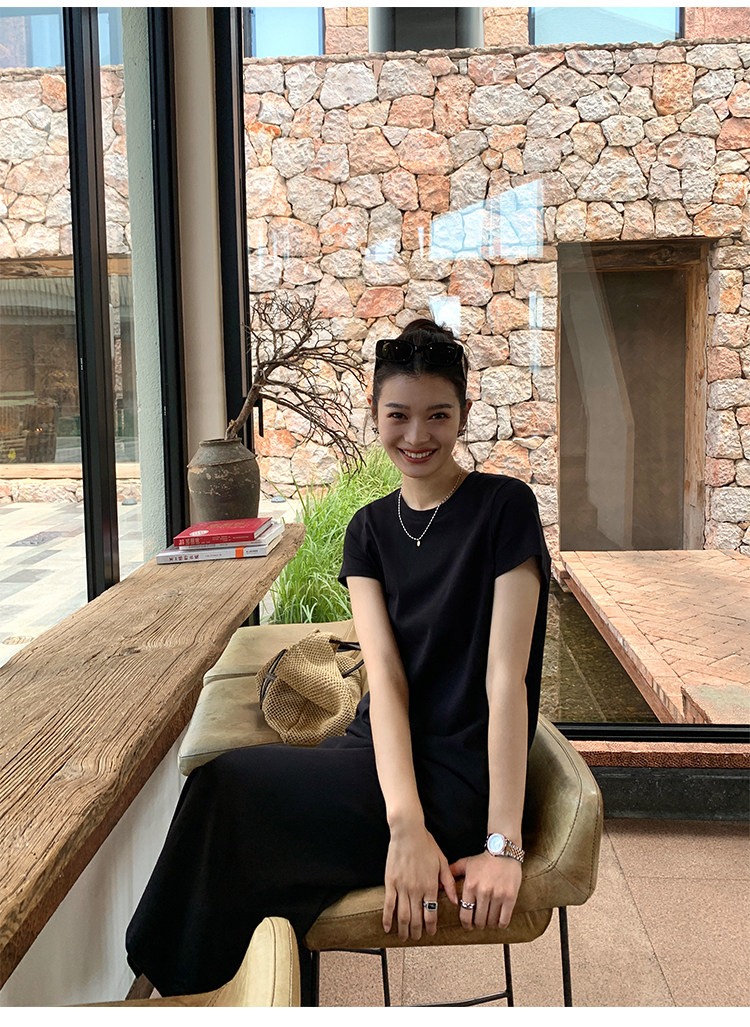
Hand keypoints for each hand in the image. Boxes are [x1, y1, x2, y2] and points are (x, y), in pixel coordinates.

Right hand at [383, 822, 457, 940]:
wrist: (408, 832)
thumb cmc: (426, 845)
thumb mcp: (442, 862)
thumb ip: (448, 882)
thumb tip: (455, 901)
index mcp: (430, 886)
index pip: (431, 913)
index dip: (431, 926)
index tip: (431, 933)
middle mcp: (416, 890)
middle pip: (416, 918)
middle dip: (417, 931)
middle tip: (416, 938)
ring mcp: (402, 887)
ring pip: (403, 915)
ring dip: (404, 929)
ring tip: (404, 938)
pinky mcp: (391, 883)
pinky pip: (388, 904)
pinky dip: (387, 918)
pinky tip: (387, 928)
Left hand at [450, 852, 522, 930]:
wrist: (503, 851)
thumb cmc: (484, 859)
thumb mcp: (465, 863)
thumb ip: (452, 873)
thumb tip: (438, 883)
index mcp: (470, 886)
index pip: (465, 915)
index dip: (466, 924)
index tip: (468, 926)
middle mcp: (483, 892)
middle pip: (479, 920)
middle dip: (478, 924)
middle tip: (480, 922)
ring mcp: (497, 895)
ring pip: (491, 921)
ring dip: (489, 924)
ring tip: (489, 920)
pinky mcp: (510, 897)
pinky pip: (504, 919)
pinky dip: (501, 924)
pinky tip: (499, 921)